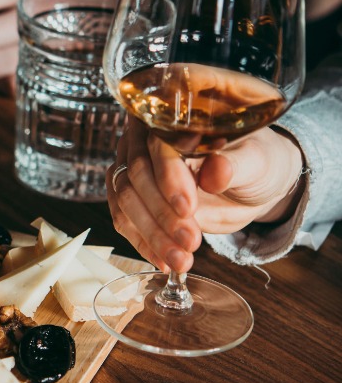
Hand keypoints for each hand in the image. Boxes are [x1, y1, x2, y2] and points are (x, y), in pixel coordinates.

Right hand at [107, 120, 305, 272]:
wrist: (253, 186)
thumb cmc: (258, 162)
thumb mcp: (258, 160)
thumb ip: (236, 163)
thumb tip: (216, 171)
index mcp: (174, 121)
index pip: (158, 146)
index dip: (169, 178)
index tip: (189, 209)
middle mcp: (145, 141)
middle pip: (135, 176)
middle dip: (161, 214)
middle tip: (190, 241)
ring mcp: (135, 170)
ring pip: (126, 202)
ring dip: (151, 234)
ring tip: (181, 260)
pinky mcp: (134, 199)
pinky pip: (125, 221)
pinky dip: (144, 243)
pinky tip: (164, 260)